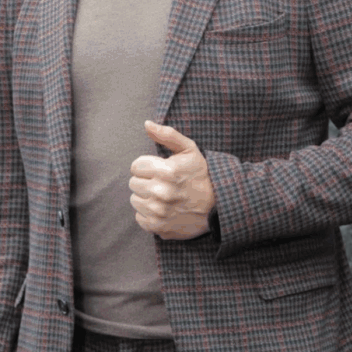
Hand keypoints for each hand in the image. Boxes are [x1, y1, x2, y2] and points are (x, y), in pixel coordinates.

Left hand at [129, 121, 215, 239]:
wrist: (217, 206)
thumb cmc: (201, 175)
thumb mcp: (189, 150)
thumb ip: (167, 135)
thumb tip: (146, 124)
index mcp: (166, 171)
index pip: (136, 166)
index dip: (147, 166)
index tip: (159, 170)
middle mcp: (161, 192)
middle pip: (133, 183)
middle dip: (146, 181)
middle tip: (163, 183)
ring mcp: (159, 211)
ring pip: (135, 200)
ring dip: (146, 197)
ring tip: (163, 196)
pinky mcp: (158, 226)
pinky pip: (139, 217)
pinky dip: (148, 214)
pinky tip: (163, 209)